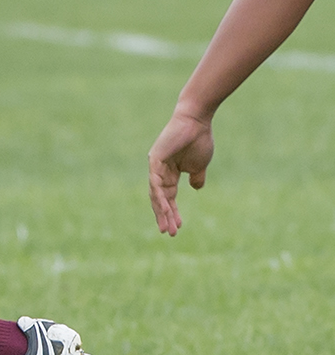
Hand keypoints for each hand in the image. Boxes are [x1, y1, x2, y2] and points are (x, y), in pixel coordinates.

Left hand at [147, 109, 213, 235]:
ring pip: (156, 194)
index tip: (177, 227)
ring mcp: (155, 165)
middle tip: (168, 233)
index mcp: (169, 173)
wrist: (197, 121)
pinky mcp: (155, 159)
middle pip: (159, 198)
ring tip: (167, 226)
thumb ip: (196, 177)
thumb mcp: (199, 165)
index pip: (168, 197)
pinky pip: (155, 182)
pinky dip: (159, 196)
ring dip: (162, 211)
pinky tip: (164, 208)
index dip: (172, 212)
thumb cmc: (199, 140)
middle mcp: (159, 171)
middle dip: (164, 216)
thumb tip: (196, 188)